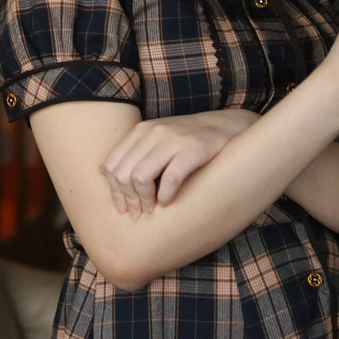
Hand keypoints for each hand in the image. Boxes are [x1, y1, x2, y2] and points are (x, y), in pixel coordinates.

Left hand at [100, 109, 258, 215]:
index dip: (113, 191)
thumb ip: (137, 155)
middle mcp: (154, 132)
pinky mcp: (195, 149)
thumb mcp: (159, 141)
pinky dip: (165, 196)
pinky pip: (170, 178)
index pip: (111, 165)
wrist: (228, 126)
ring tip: (152, 209)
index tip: (123, 207)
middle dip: (127, 198)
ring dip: (144, 200)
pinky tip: (168, 203)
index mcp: (141, 131)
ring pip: (140, 176)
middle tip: (137, 212)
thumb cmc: (190, 141)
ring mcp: (174, 139)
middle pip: (123, 173)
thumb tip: (109, 179)